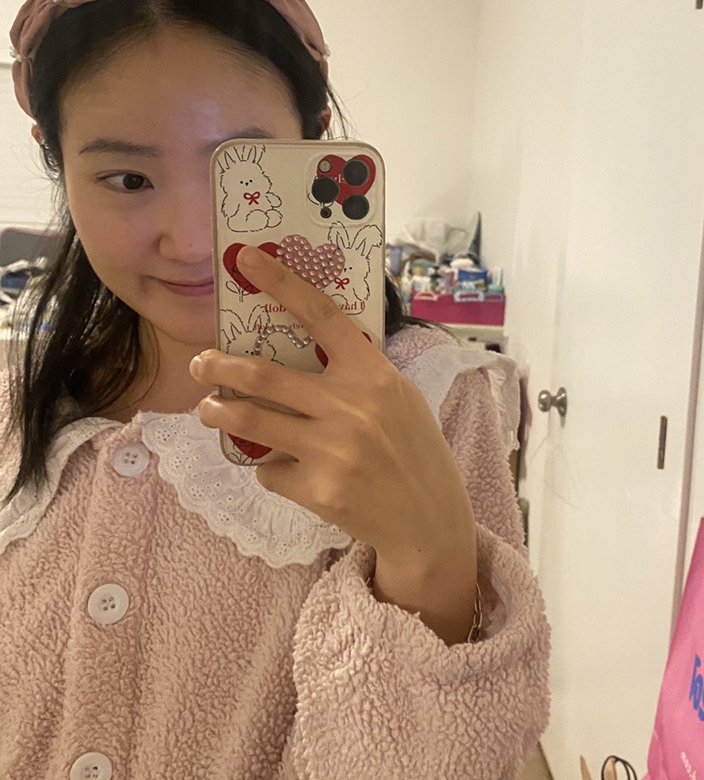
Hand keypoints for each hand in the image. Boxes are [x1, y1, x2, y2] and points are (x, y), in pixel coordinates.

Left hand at [190, 244, 477, 643]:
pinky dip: (271, 468)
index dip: (282, 284)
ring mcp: (333, 450)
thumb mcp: (398, 397)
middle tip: (199, 363)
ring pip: (252, 422)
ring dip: (218, 413)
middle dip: (219, 367)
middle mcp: (352, 407)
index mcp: (375, 375)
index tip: (246, 259)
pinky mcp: (318, 490)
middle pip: (265, 376)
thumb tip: (299, 349)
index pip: (323, 316)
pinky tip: (292, 472)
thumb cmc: (413, 450)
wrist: (428, 520)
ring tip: (209, 410)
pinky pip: (270, 470)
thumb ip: (356, 374)